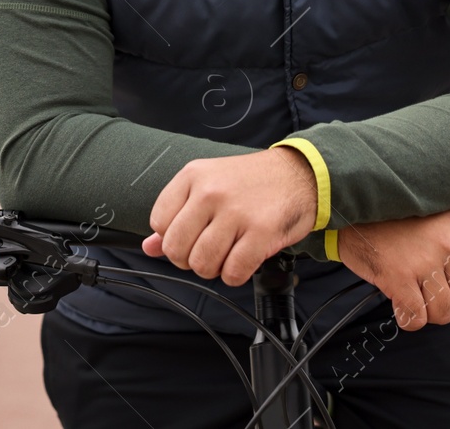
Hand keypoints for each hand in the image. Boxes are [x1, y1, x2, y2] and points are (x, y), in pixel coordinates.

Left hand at [141, 147, 318, 286]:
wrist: (299, 174)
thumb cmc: (251, 182)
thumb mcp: (207, 185)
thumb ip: (176, 215)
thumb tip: (150, 246)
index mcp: (192, 176)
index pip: (159, 223)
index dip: (173, 237)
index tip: (191, 235)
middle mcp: (210, 192)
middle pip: (176, 248)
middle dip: (189, 259)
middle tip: (208, 251)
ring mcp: (235, 212)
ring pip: (202, 264)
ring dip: (213, 269)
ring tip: (227, 255)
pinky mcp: (261, 232)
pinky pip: (232, 272)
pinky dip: (235, 275)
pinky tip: (243, 261)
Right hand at [335, 194, 449, 330]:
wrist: (349, 212)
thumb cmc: (392, 213)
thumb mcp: (437, 204)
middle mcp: (445, 246)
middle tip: (433, 294)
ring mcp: (422, 263)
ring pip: (443, 312)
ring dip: (430, 313)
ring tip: (417, 299)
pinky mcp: (398, 279)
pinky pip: (416, 317)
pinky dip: (410, 319)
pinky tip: (402, 306)